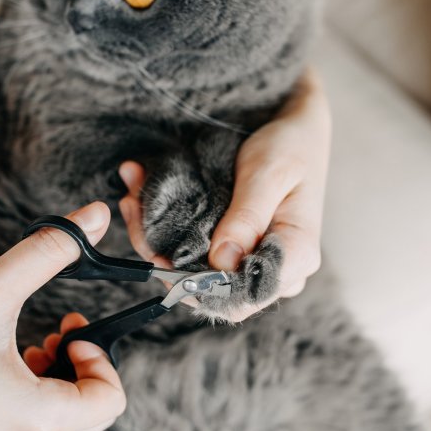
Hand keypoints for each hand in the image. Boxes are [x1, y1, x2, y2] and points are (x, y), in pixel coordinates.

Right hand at [0, 202, 125, 430]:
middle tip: (56, 332)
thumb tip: (96, 215)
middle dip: (81, 368)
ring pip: (58, 427)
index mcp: (35, 422)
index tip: (71, 327)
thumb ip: (49, 251)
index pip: (110, 402)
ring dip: (56, 383)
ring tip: (28, 348)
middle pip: (89, 416)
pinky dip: (28, 401)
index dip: (102, 358)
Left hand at [119, 69, 330, 320]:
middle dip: (162, 255)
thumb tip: (221, 261)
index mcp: (295, 257)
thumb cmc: (290, 148)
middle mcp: (273, 271)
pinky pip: (193, 254)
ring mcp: (251, 264)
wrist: (296, 132)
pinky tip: (141, 197)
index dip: (196, 287)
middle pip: (208, 291)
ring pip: (193, 274)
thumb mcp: (269, 173)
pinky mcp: (234, 251)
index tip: (161, 251)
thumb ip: (247, 217)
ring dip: (155, 239)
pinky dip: (162, 230)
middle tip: (134, 206)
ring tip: (133, 195)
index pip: (240, 299)